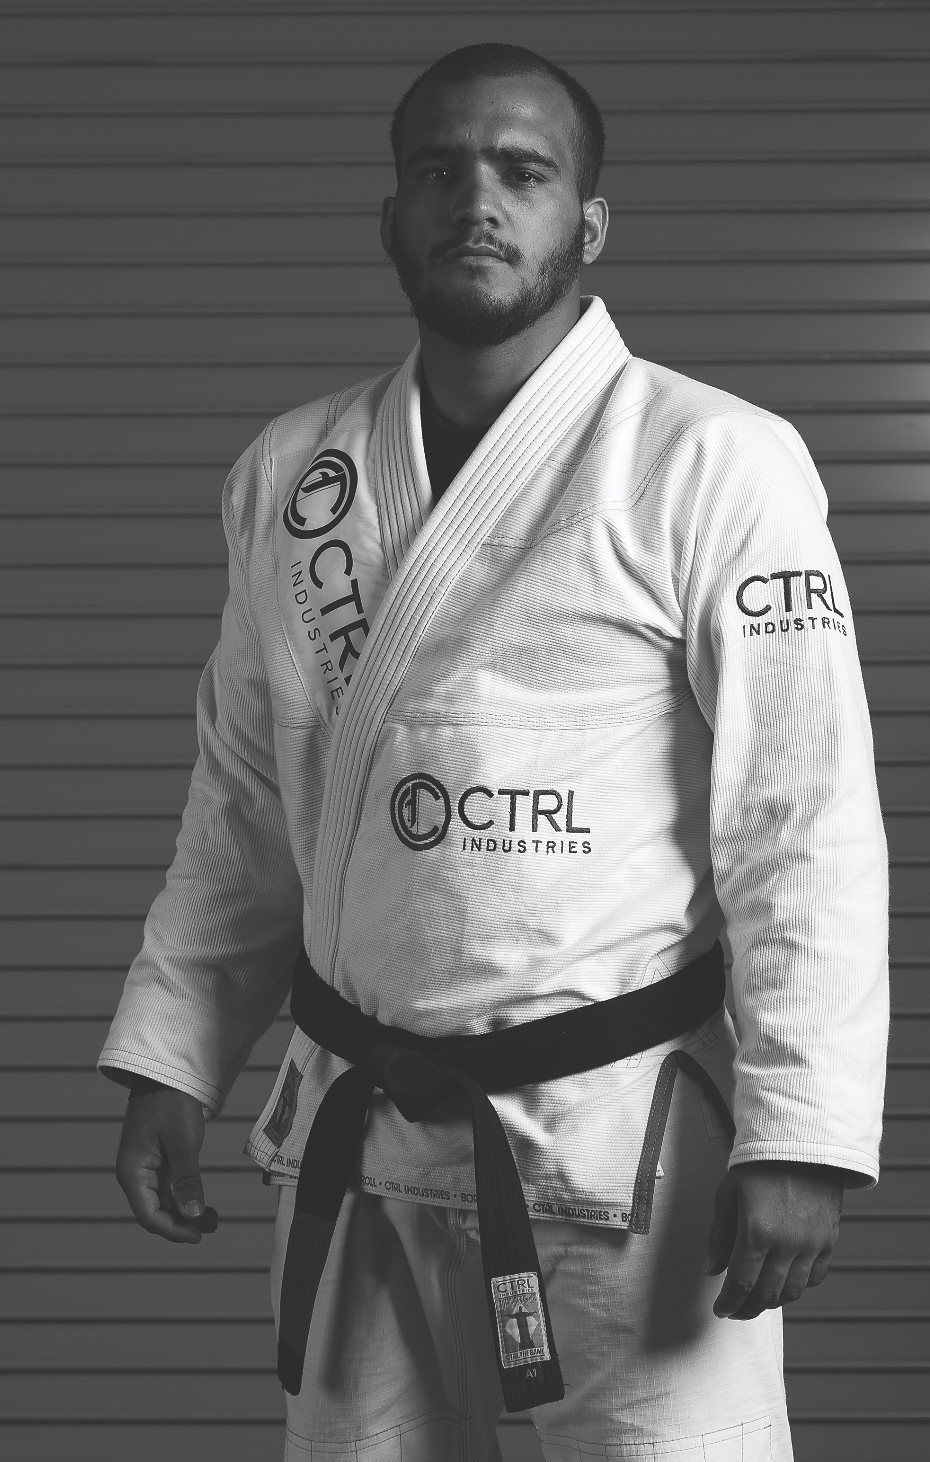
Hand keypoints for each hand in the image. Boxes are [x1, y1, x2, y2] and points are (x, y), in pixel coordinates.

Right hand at [115, 1085, 218, 1243]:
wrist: (168, 1075)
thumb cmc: (172, 1104)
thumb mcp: (182, 1142)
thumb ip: (187, 1180)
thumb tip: (193, 1216)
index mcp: (133, 1173)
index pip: (149, 1216)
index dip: (173, 1230)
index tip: (198, 1236)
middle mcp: (135, 1175)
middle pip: (156, 1213)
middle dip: (183, 1224)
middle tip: (212, 1227)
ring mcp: (146, 1169)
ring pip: (164, 1203)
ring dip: (186, 1213)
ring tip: (213, 1221)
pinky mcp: (157, 1162)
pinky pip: (169, 1189)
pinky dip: (186, 1198)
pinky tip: (204, 1205)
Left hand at [705, 1161, 842, 1319]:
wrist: (800, 1147)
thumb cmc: (760, 1167)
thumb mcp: (728, 1195)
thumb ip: (719, 1236)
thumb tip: (711, 1269)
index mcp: (757, 1231)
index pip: (741, 1282)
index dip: (730, 1302)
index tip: (722, 1310)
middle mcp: (787, 1243)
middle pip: (766, 1293)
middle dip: (748, 1308)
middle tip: (737, 1310)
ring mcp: (811, 1245)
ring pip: (792, 1292)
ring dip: (773, 1301)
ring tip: (758, 1299)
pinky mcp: (829, 1242)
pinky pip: (815, 1278)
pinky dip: (799, 1287)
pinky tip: (785, 1283)